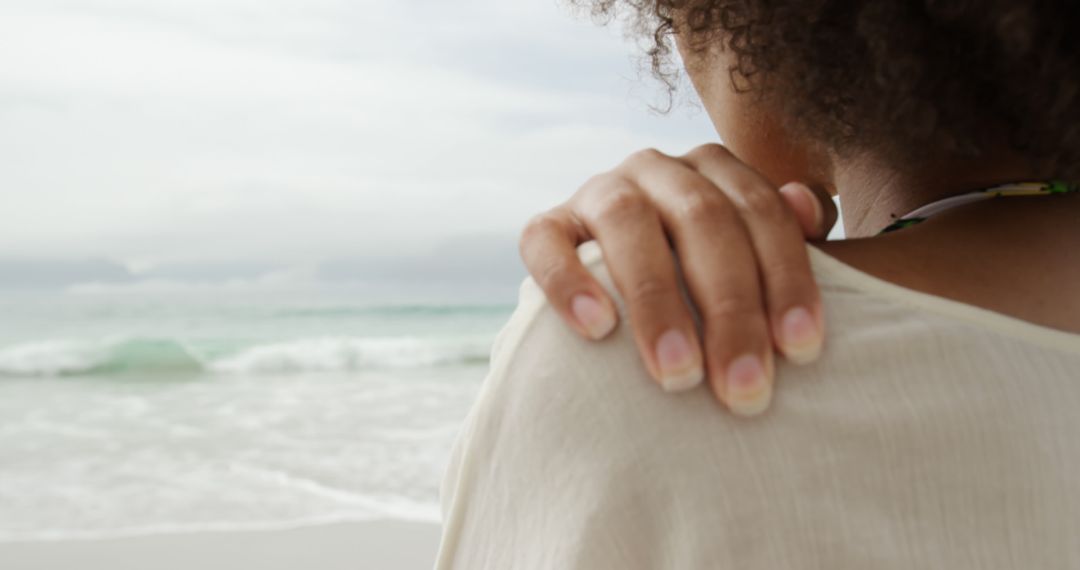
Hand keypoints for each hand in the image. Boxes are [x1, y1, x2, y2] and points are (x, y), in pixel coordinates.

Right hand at [518, 144, 836, 415]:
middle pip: (702, 218)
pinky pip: (546, 243)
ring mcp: (597, 192)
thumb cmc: (705, 279)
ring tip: (678, 375)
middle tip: (744, 388)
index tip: (802, 350)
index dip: (787, 277)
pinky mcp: (546, 226)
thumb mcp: (753, 253)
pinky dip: (569, 282)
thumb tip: (809, 210)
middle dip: (730, 308)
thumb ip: (790, 231)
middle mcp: (656, 168)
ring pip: (627, 222)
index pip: (760, 211)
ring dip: (657, 300)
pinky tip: (598, 330)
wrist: (622, 280)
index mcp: (714, 169)